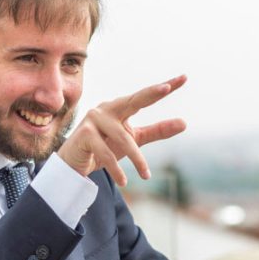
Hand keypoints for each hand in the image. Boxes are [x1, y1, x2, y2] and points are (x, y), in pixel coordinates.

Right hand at [58, 75, 187, 185]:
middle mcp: (106, 108)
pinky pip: (106, 153)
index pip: (145, 97)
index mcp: (119, 107)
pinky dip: (116, 168)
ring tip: (146, 176)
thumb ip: (157, 131)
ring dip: (137, 159)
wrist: (74, 165)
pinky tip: (124, 181)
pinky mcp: (84, 135)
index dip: (164, 88)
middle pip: (133, 101)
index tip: (183, 78)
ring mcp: (93, 120)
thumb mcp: (134, 140)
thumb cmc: (105, 148)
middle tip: (166, 88)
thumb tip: (184, 123)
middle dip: (150, 94)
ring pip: (123, 138)